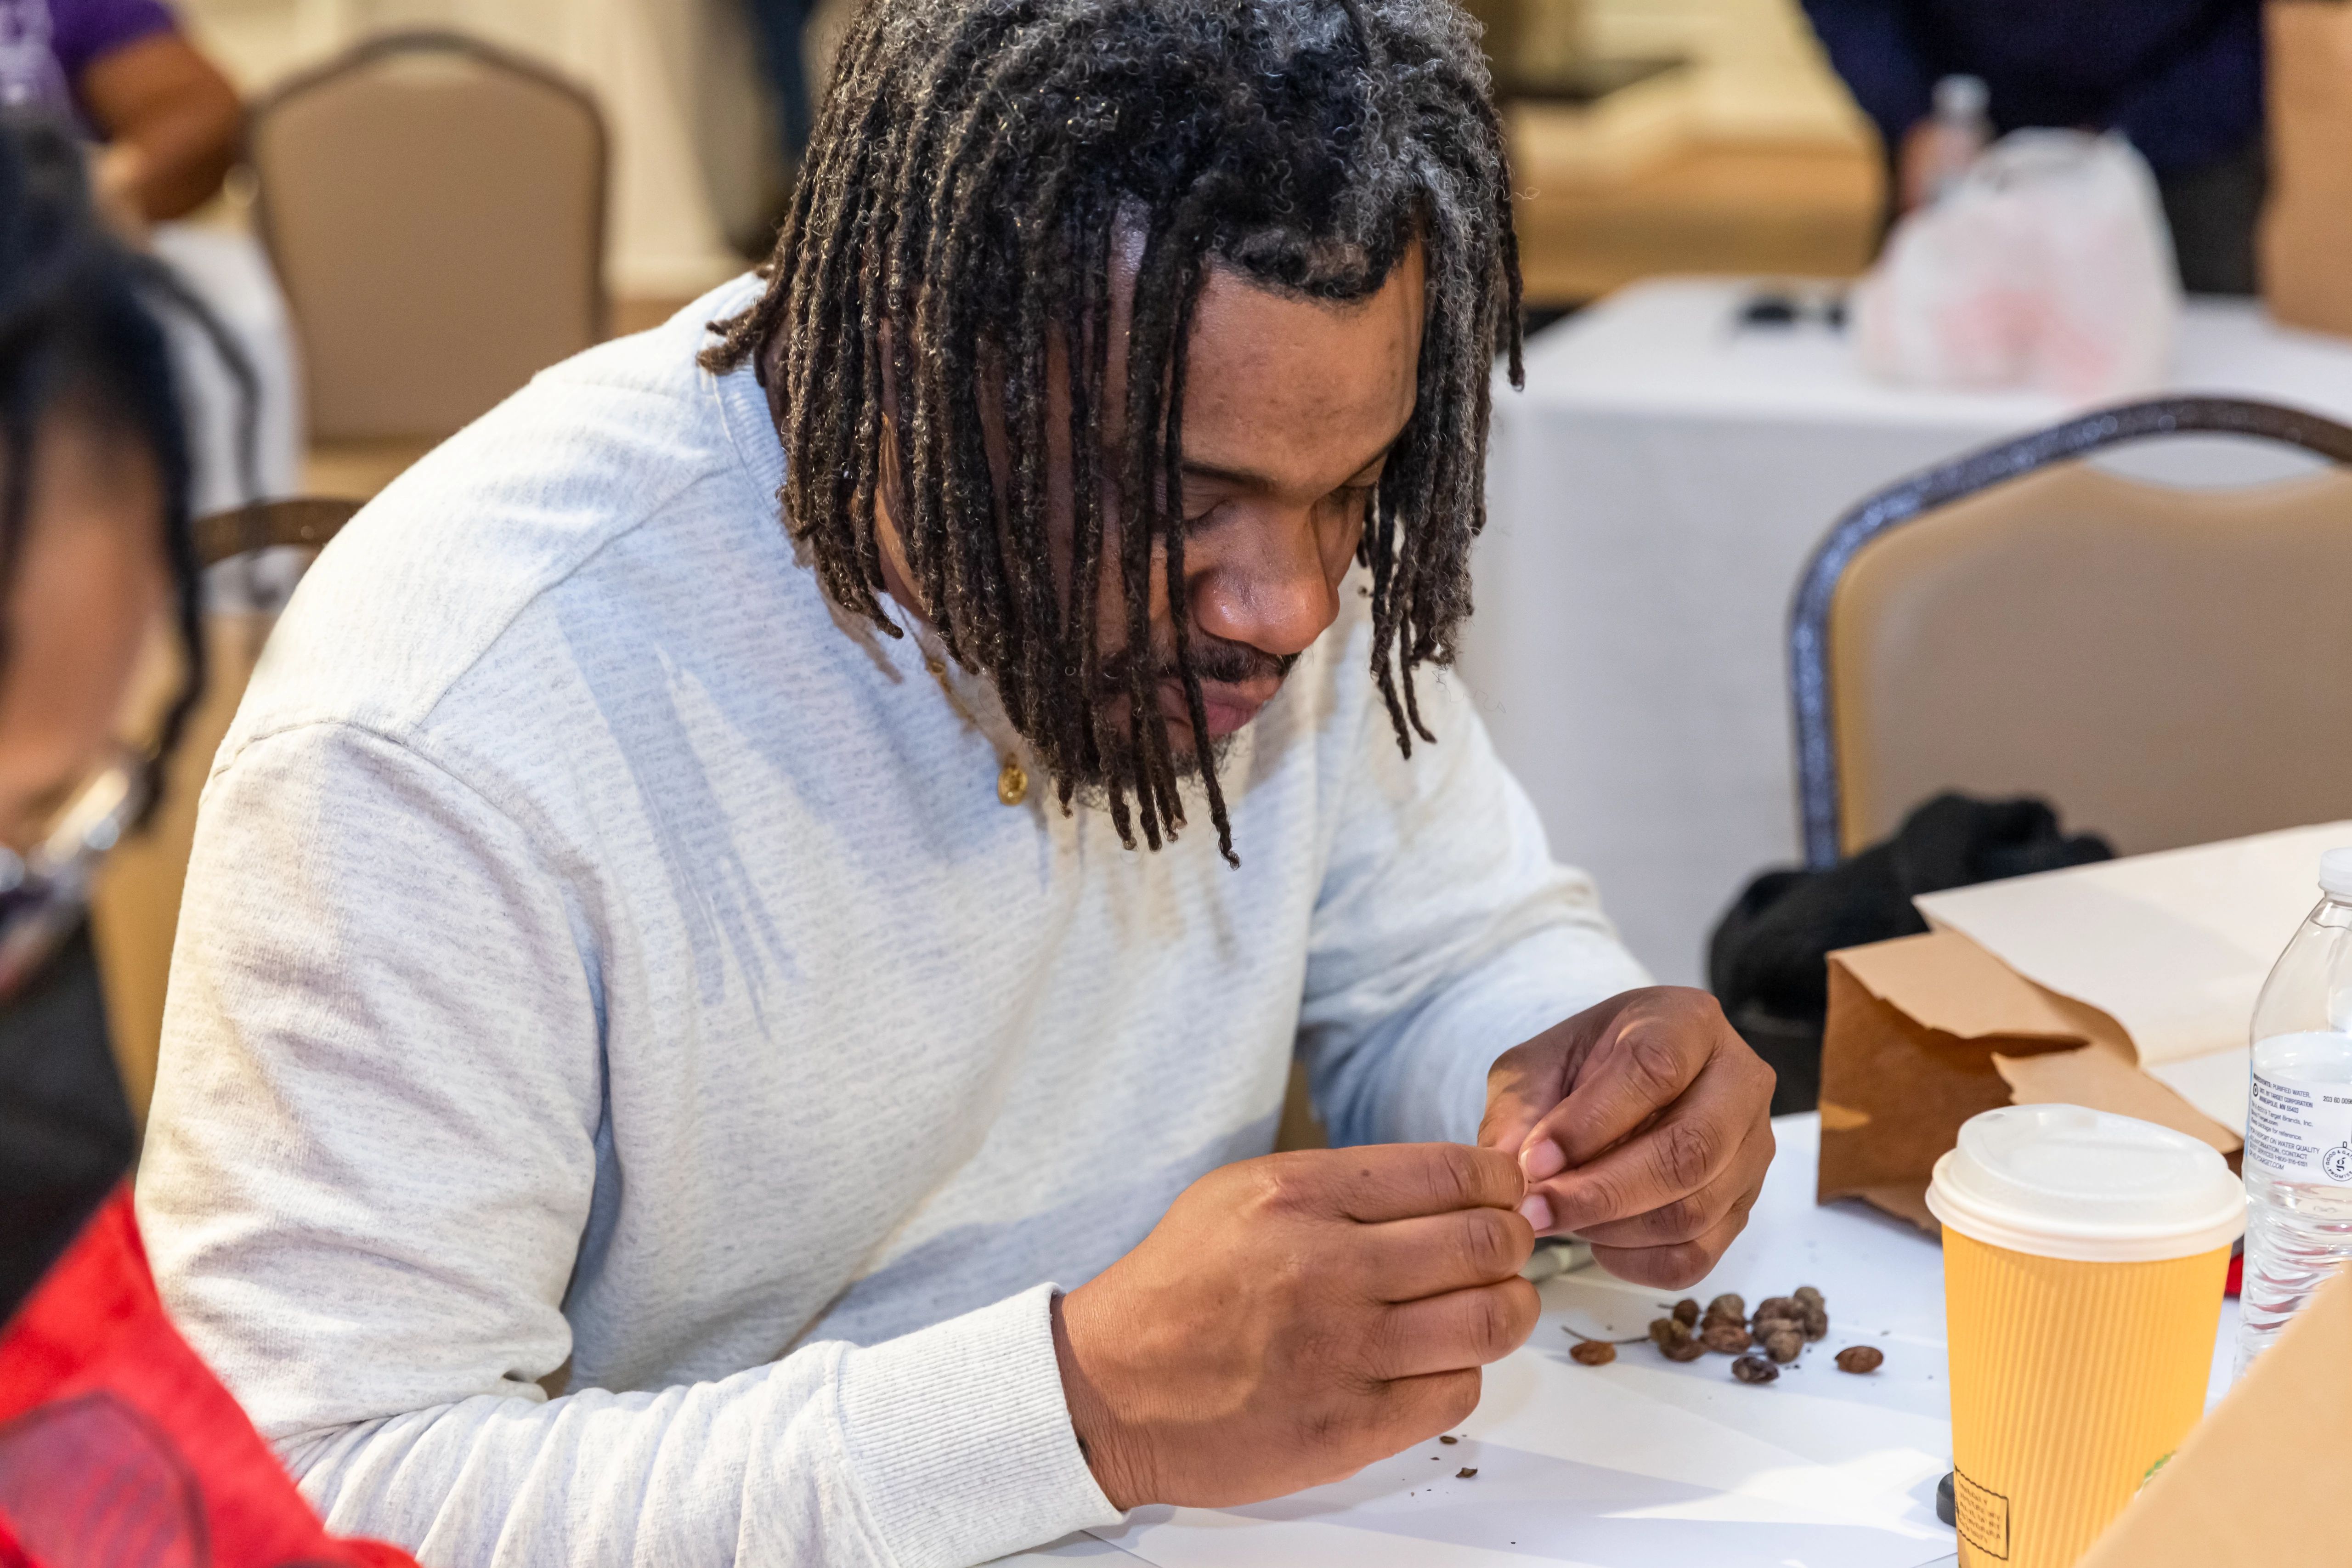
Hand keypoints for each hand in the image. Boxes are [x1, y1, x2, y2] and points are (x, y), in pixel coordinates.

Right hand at [1053, 1143, 1537, 1509]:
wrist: (1110, 1389)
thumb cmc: (1180, 1287)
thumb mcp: (1245, 1193)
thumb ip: (1345, 1184)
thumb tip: (1452, 1184)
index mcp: (1298, 1196)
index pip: (1452, 1171)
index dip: (1499, 1182)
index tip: (1502, 1193)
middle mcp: (1325, 1269)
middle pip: (1485, 1244)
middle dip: (1514, 1241)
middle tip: (1504, 1248)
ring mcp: (1340, 1353)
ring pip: (1489, 1321)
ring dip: (1506, 1308)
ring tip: (1487, 1304)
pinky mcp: (1348, 1429)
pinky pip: (1457, 1393)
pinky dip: (1463, 1372)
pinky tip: (1434, 1361)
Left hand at [1481, 987, 1773, 1289]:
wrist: (1616, 1089)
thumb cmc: (1578, 1069)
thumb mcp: (1535, 1068)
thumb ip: (1519, 1110)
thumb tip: (1508, 1171)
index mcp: (1688, 1022)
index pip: (1655, 1070)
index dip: (1590, 1122)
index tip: (1531, 1160)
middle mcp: (1739, 1082)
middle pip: (1688, 1150)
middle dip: (1602, 1192)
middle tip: (1535, 1211)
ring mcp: (1750, 1150)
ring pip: (1693, 1210)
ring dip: (1612, 1228)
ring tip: (1557, 1218)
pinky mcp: (1743, 1207)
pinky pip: (1696, 1255)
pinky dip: (1636, 1262)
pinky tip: (1595, 1240)